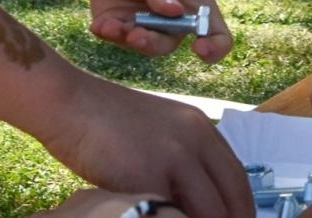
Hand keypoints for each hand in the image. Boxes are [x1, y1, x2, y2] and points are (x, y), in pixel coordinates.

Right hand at [39, 76, 252, 217]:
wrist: (70, 104)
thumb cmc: (105, 123)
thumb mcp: (157, 133)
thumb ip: (181, 160)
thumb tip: (195, 198)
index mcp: (200, 127)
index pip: (237, 178)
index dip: (241, 209)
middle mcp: (196, 138)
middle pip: (232, 196)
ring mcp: (175, 156)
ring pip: (210, 210)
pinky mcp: (150, 175)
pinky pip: (174, 215)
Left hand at [81, 0, 231, 62]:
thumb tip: (174, 11)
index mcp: (193, 2)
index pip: (215, 33)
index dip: (214, 47)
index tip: (200, 48)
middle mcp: (171, 19)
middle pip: (168, 44)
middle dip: (153, 43)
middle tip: (138, 36)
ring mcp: (143, 23)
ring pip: (140, 44)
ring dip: (127, 40)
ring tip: (113, 27)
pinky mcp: (117, 22)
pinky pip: (113, 36)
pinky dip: (107, 34)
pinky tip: (100, 25)